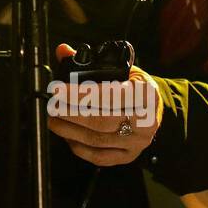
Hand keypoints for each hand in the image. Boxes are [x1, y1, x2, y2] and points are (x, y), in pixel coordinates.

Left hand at [46, 43, 162, 166]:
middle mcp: (146, 121)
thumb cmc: (133, 86)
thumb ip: (91, 61)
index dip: (79, 94)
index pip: (109, 95)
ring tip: (53, 120)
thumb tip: (62, 51)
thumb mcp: (120, 68)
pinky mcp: (129, 156)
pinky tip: (67, 136)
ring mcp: (138, 142)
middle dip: (70, 114)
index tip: (57, 90)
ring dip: (70, 131)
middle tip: (52, 106)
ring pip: (97, 140)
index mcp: (146, 94)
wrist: (155, 108)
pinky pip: (100, 157)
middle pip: (101, 121)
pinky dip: (79, 147)